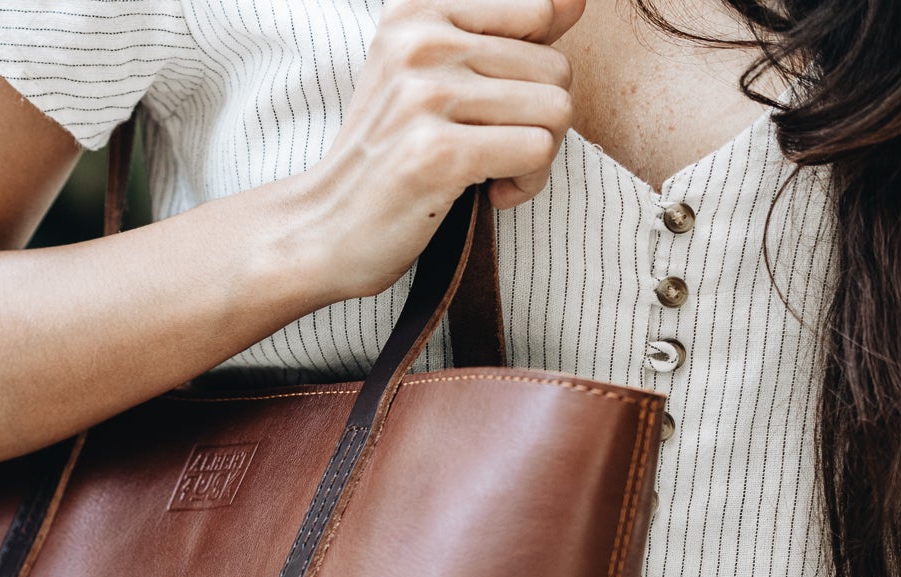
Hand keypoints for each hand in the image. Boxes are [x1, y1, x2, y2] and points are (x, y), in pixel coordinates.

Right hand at [281, 0, 583, 298]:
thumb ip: (503, 32)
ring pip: (556, 109)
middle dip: (538, 120)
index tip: (490, 106)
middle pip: (555, 67)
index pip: (540, 13)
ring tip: (491, 172)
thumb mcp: (432, 74)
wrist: (324, 229)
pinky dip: (526, 183)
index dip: (531, 70)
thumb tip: (576, 1)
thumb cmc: (389, 154)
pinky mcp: (438, 152)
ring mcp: (426, 96)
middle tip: (491, 150)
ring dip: (536, 155)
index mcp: (415, 10)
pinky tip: (490, 194)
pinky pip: (538, 151)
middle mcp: (419, 42)